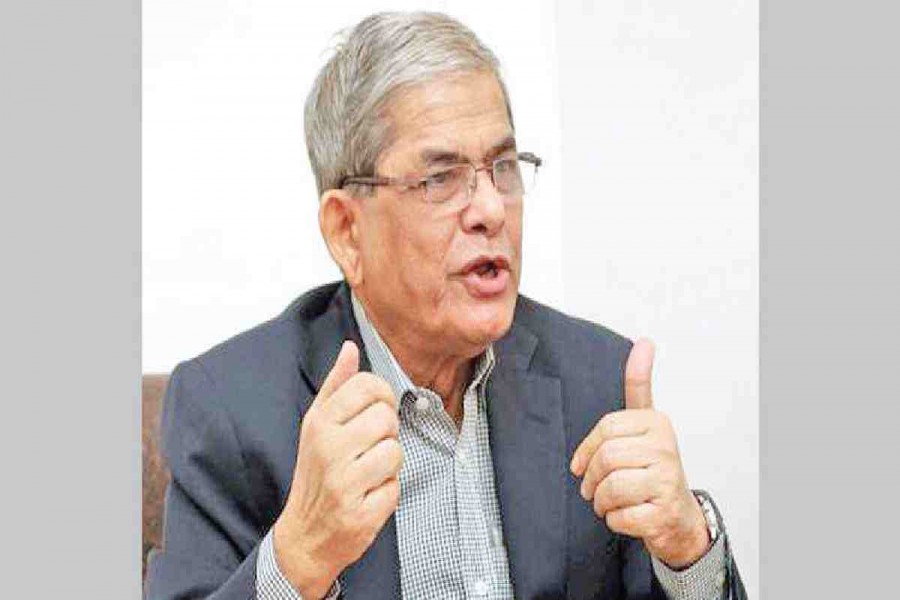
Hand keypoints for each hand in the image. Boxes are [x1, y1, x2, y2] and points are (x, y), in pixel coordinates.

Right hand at [273, 341, 402, 597]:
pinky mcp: (359, 515)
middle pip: (386, 418)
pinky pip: (395, 489)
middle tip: (369, 448)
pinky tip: (367, 497)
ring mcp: (343, 484)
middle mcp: (328, 450)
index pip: (368, 386)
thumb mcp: (318, 424)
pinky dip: (387, 494)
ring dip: (388, 465)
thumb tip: (350, 347)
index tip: (375, 412)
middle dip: (387, 433)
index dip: (382, 397)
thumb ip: (337, 385)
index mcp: (319, 422)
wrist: (304, 535)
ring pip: (395, 452)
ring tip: (368, 473)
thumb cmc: (316, 472)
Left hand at [570, 339, 708, 568]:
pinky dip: (615, 520)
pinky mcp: (663, 512)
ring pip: (610, 488)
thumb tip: (644, 342)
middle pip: (606, 458)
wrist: (677, 516)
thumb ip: (639, 385)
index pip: (606, 429)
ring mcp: (668, 481)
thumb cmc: (652, 468)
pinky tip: (627, 515)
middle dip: (591, 479)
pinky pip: (620, 516)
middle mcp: (666, 448)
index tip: (580, 464)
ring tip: (609, 502)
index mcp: (657, 423)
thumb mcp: (645, 424)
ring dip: (601, 501)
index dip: (586, 450)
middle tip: (591, 488)